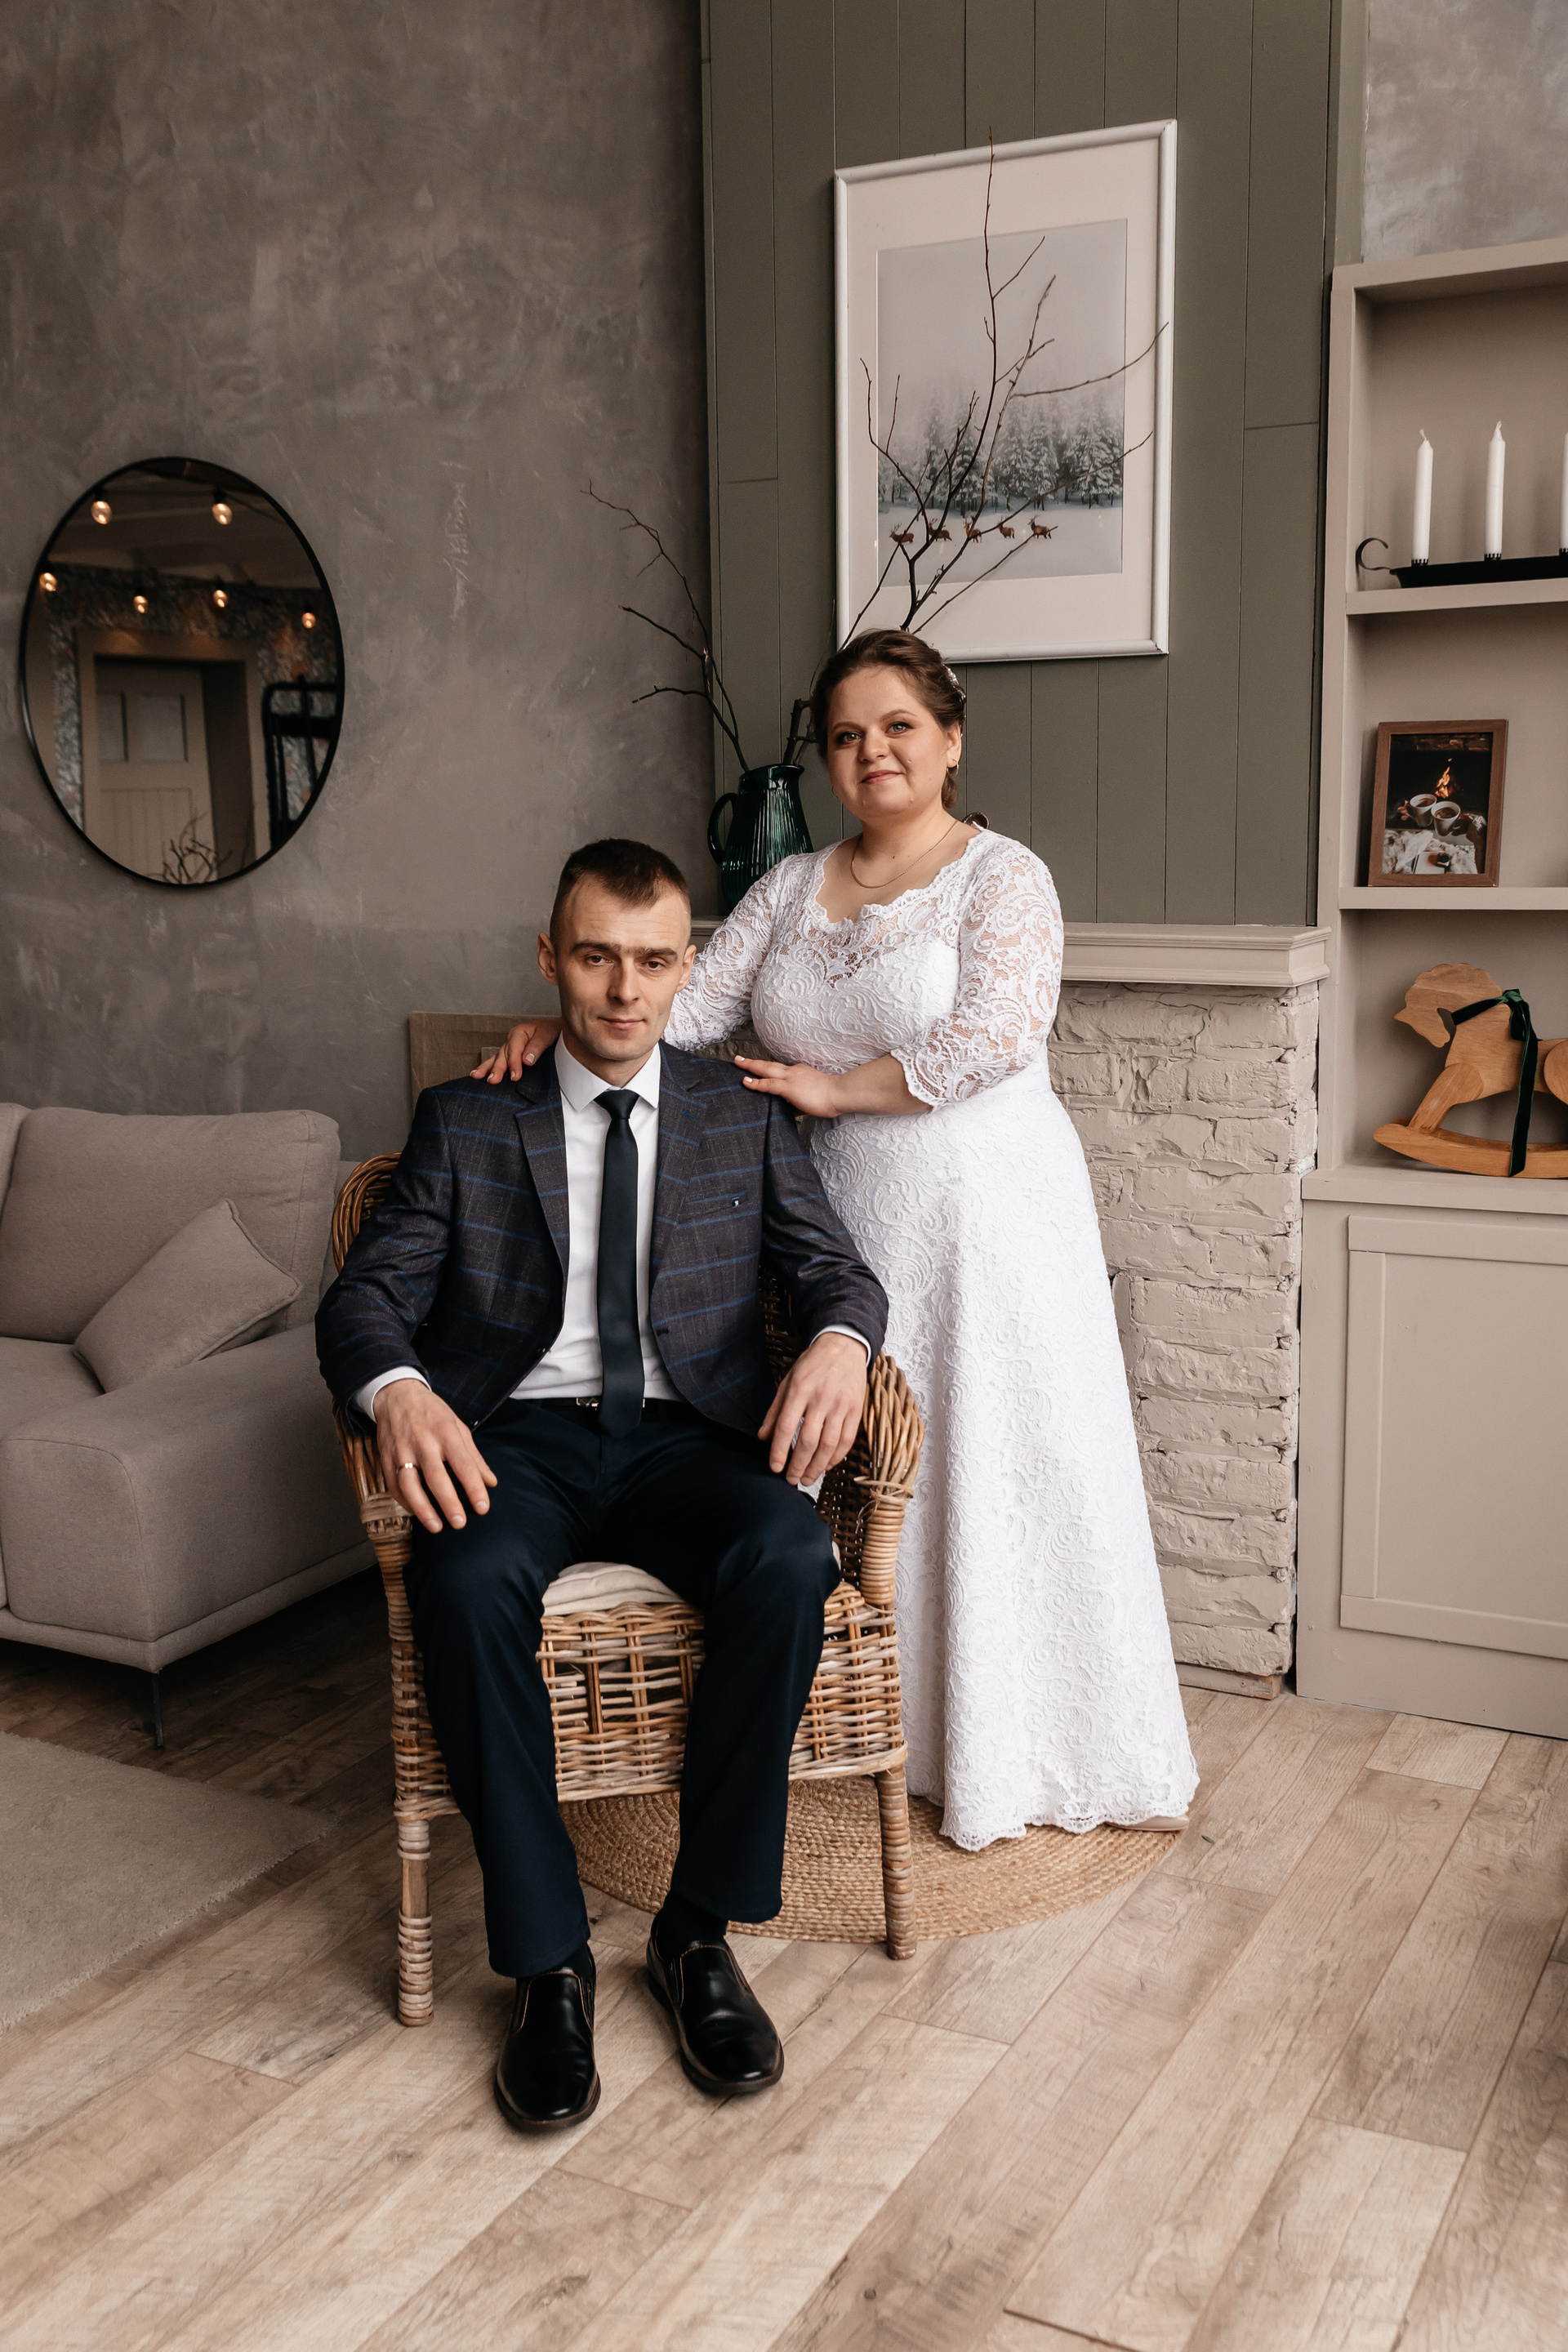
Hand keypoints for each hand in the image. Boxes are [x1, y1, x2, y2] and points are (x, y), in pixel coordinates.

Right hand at [374, 1379, 497, 1533]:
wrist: (397, 1395)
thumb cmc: (433, 1413)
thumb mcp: (458, 1426)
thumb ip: (474, 1457)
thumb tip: (491, 1483)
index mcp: (446, 1432)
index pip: (463, 1463)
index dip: (474, 1487)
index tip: (483, 1507)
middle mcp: (423, 1442)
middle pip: (436, 1477)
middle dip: (449, 1502)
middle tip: (460, 1523)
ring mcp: (401, 1451)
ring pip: (410, 1485)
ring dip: (422, 1508)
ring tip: (436, 1527)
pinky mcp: (385, 1459)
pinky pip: (394, 1486)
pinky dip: (406, 1502)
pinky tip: (417, 1513)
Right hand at [472, 1017, 561, 1080]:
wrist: (556, 1031)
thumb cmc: (552, 1032)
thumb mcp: (548, 1034)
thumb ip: (537, 1046)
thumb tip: (527, 1060)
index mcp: (520, 1033)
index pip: (514, 1049)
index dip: (514, 1063)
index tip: (515, 1077)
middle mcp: (511, 1040)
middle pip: (502, 1055)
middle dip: (497, 1069)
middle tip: (493, 1080)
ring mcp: (509, 1048)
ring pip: (496, 1058)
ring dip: (486, 1068)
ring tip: (476, 1076)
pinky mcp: (509, 1056)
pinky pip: (497, 1062)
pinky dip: (488, 1068)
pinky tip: (478, 1075)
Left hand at [735, 1056, 842, 1118]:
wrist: (840, 1094)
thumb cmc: (830, 1098)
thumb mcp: (811, 1099)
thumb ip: (798, 1103)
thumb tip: (791, 1110)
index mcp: (799, 1072)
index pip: (779, 1070)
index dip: (766, 1069)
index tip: (757, 1068)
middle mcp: (793, 1071)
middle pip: (768, 1064)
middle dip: (752, 1062)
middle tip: (739, 1059)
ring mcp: (790, 1077)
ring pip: (765, 1069)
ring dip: (750, 1066)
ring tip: (737, 1064)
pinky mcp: (789, 1086)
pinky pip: (768, 1083)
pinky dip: (756, 1082)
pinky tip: (746, 1081)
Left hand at [758, 1332, 866, 1486]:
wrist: (844, 1347)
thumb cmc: (812, 1365)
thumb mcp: (788, 1381)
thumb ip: (775, 1411)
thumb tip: (762, 1438)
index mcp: (800, 1389)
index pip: (786, 1426)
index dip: (779, 1450)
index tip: (774, 1467)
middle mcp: (821, 1398)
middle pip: (808, 1441)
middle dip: (798, 1465)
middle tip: (791, 1480)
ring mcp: (841, 1405)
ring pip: (829, 1445)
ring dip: (816, 1467)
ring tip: (807, 1479)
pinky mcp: (856, 1410)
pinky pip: (847, 1440)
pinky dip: (836, 1457)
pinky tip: (826, 1466)